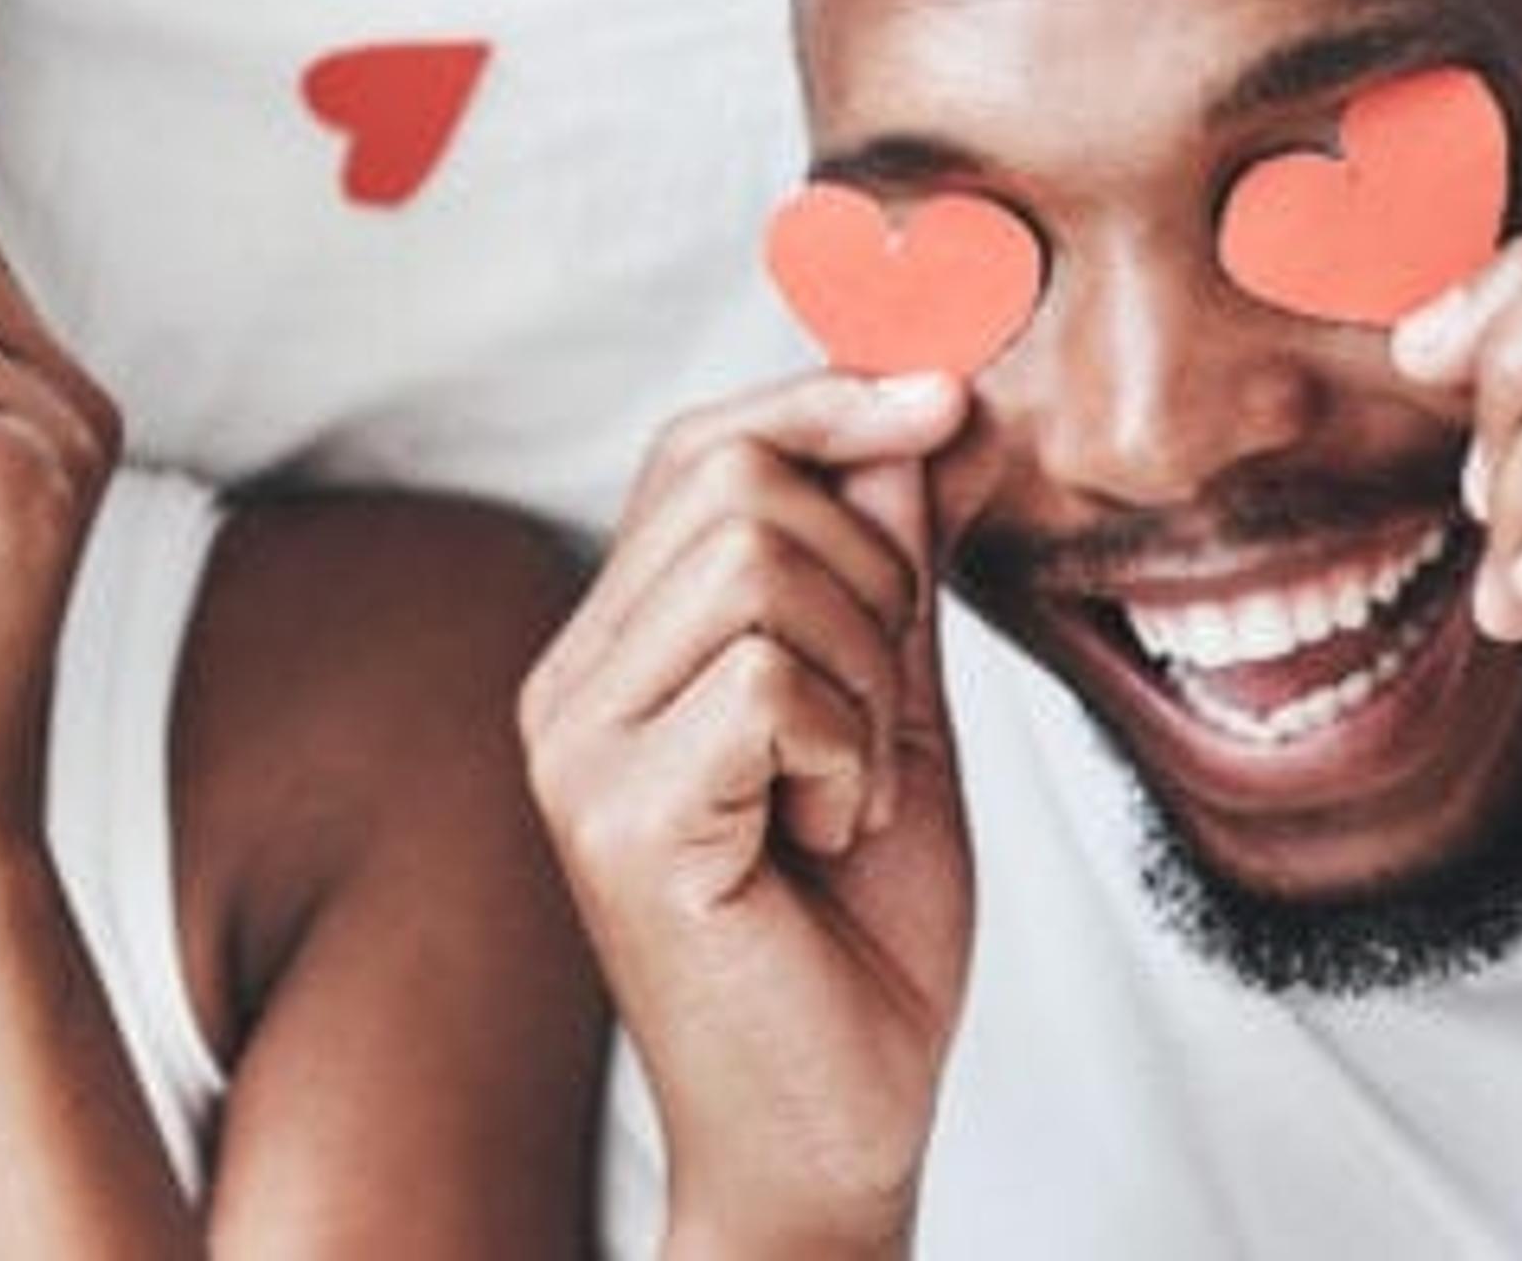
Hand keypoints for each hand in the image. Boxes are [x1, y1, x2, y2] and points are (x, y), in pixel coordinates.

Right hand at [519, 369, 975, 1259]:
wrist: (838, 1125)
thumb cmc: (859, 935)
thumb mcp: (897, 705)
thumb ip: (898, 562)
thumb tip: (942, 399)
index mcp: (617, 649)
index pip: (704, 448)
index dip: (831, 401)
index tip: (953, 397)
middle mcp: (568, 686)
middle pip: (739, 482)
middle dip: (872, 578)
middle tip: (884, 718)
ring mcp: (575, 751)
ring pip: (759, 569)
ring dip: (867, 680)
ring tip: (850, 793)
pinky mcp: (614, 820)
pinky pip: (769, 684)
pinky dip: (848, 753)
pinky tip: (825, 838)